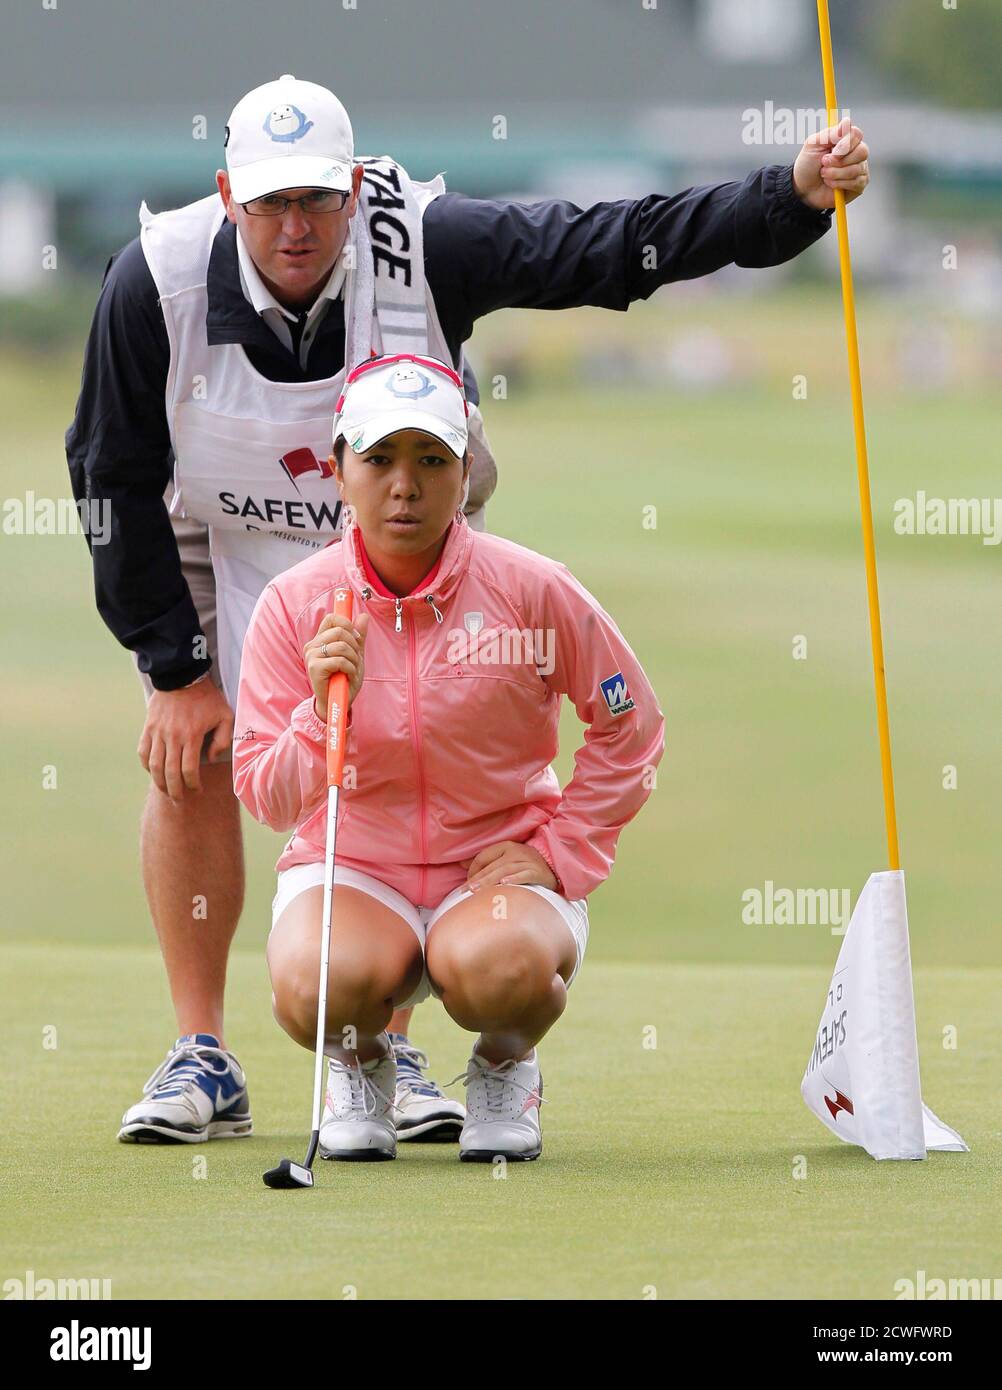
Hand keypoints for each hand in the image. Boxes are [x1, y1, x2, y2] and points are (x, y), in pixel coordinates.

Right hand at [138, 678, 233, 801]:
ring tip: (166, 790)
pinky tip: (153, 772)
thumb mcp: (225, 715)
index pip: (189, 770)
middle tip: (179, 800)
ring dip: (159, 782)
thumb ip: (223, 739)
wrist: (182, 676)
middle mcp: (172, 736)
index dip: (193, 785)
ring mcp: (157, 732)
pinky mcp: (148, 727)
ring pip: (154, 765)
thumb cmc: (207, 697)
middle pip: (170, 773)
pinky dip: (146, 765)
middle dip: (175, 791)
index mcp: (191, 735)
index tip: (197, 790)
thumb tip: (211, 758)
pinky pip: (143, 751)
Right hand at [304, 611, 368, 719]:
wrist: (337, 702)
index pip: (332, 618)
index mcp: (320, 640)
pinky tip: (347, 676)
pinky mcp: (314, 667)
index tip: (356, 637)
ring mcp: (311, 656)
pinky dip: (350, 669)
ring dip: (353, 660)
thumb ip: (358, 636)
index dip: (347, 624)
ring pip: (342, 646)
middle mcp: (313, 645)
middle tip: (355, 659)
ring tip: (351, 669)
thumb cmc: (345, 679)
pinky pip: (340, 660)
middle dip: (355, 646)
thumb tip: (363, 616)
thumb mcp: (355, 655)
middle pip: (340, 631)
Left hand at [463, 841, 558, 893]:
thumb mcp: (505, 860)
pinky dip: (514, 879)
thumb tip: (461, 864)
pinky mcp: (538, 871)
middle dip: (478, 879)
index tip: (467, 885)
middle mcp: (516, 851)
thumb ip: (486, 862)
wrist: (554, 868)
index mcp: (505, 846)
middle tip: (466, 891)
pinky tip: (504, 884)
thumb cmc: (525, 866)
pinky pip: (525, 874)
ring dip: (490, 880)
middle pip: (493, 865)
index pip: (484, 856)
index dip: (473, 870)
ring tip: (477, 890)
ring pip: (505, 870)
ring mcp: (528, 861)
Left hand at [793, 116, 869, 210]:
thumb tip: (847, 122)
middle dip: (839, 161)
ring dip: (835, 173)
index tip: (832, 151)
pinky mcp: (859, 184)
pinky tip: (830, 184)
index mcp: (846, 139)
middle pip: (862, 151)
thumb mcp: (813, 144)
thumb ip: (830, 133)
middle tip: (824, 163)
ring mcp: (860, 168)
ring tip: (824, 174)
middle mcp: (856, 152)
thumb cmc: (808, 165)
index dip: (846, 144)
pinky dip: (839, 184)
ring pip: (857, 169)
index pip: (857, 134)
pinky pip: (856, 183)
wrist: (803, 188)